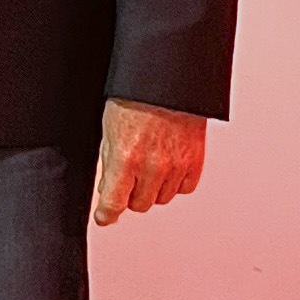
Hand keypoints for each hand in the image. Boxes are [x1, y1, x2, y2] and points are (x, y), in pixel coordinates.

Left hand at [93, 97, 206, 224]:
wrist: (166, 81)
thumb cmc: (134, 97)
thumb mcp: (109, 128)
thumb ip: (110, 160)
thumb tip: (108, 185)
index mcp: (125, 159)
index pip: (114, 202)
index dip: (106, 214)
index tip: (104, 218)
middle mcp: (152, 167)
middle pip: (139, 205)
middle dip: (130, 195)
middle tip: (127, 178)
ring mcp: (176, 167)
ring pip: (162, 199)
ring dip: (153, 189)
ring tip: (148, 166)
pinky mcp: (194, 163)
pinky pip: (184, 189)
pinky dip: (175, 183)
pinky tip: (167, 167)